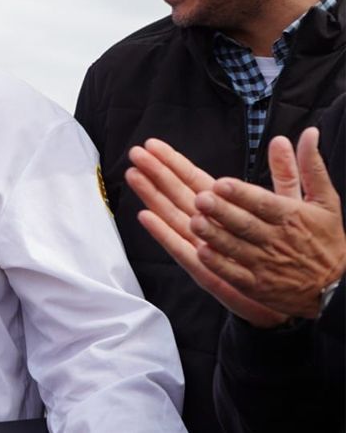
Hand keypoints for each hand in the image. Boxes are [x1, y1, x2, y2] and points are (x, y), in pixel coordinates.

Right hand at [126, 138, 286, 327]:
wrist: (301, 295)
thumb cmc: (291, 251)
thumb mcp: (291, 205)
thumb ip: (284, 174)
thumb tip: (284, 140)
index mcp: (226, 208)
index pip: (194, 179)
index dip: (174, 161)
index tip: (154, 144)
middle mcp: (209, 225)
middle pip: (177, 194)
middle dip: (156, 172)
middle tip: (135, 152)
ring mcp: (204, 246)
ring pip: (172, 216)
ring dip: (152, 196)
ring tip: (133, 175)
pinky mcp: (207, 269)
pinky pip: (180, 248)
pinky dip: (162, 232)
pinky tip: (146, 216)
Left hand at [189, 128, 345, 318]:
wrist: (337, 288)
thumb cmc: (326, 239)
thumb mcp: (325, 202)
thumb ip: (310, 167)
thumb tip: (308, 134)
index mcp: (291, 216)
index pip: (264, 203)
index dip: (242, 194)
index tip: (220, 183)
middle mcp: (277, 240)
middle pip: (245, 224)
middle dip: (222, 211)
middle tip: (200, 199)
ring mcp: (265, 264)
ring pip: (234, 247)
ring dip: (214, 234)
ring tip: (193, 220)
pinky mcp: (256, 285)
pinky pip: (233, 274)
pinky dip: (218, 264)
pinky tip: (200, 252)